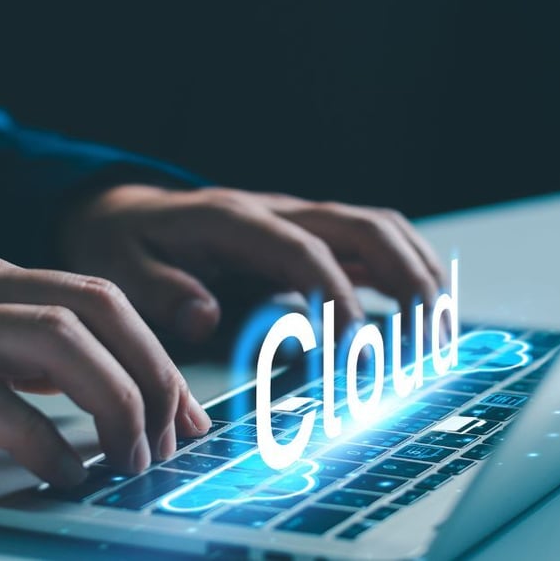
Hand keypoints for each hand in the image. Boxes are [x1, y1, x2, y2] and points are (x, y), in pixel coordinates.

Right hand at [0, 241, 210, 485]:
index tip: (178, 410)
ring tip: (128, 459)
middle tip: (171, 437)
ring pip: (57, 342)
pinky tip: (60, 470)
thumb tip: (75, 385)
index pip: (92, 295)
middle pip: (93, 308)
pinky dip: (40, 438)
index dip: (150, 353)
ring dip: (112, 405)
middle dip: (151, 374)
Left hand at [61, 185, 445, 341]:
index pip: (302, 251)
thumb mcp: (119, 268)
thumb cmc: (121, 243)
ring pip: (377, 230)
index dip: (335, 297)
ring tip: (440, 331)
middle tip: (424, 341)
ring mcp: (294, 220)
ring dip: (417, 273)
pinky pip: (367, 245)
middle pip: (361, 227)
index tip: (353, 349)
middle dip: (404, 281)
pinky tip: (421, 311)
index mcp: (231, 219)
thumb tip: (206, 317)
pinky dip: (402, 273)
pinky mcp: (303, 238)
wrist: (120, 214)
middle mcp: (273, 211)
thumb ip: (161, 291)